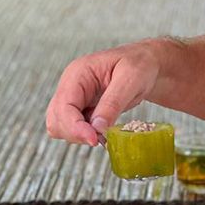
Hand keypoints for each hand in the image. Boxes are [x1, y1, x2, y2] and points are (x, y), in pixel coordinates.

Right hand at [46, 41, 168, 144]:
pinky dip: (86, 136)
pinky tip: (103, 132)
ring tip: (104, 134)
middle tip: (102, 138)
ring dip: (80, 136)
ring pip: (60, 127)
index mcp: (78, 73)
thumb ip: (113, 103)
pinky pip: (73, 129)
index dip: (75, 128)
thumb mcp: (131, 79)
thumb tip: (97, 128)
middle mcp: (70, 86)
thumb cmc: (140, 64)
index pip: (64, 106)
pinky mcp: (81, 110)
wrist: (147, 64)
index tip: (94, 140)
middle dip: (76, 133)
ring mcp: (74, 98)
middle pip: (56, 120)